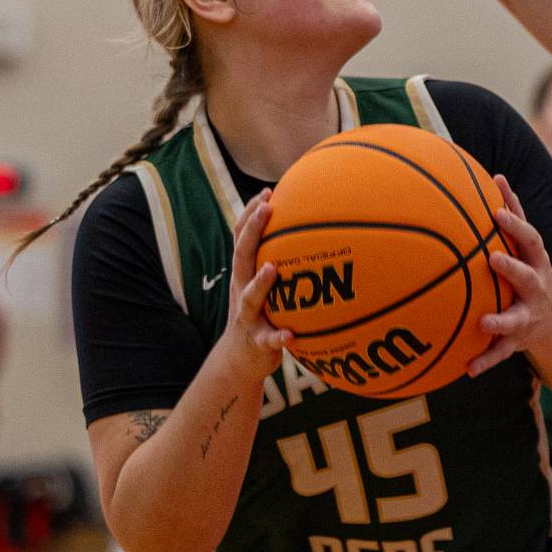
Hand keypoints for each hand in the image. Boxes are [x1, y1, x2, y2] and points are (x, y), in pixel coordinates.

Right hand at [221, 190, 291, 381]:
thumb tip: (312, 231)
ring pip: (250, 297)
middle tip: (266, 209)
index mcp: (245, 274)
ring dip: (260, 283)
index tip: (267, 192)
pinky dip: (278, 337)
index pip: (242, 238)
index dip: (250, 214)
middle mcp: (242, 289)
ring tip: (272, 268)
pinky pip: (268, 339)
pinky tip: (290, 335)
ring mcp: (247, 316)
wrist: (240, 360)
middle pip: (242, 256)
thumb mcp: (264, 285)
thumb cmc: (260, 314)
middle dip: (252, 231)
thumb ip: (279, 260)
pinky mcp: (258, 341)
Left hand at [468, 175, 551, 376]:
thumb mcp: (530, 248)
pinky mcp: (520, 340)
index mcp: (537, 263)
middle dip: (512, 268)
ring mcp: (530, 315)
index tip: (497, 209)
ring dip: (501, 320)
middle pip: (528, 275)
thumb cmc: (534, 272)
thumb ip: (513, 217)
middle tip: (492, 258)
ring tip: (483, 322)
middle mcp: (537, 288)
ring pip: (516, 318)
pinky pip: (501, 352)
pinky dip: (485, 361)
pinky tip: (467, 370)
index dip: (516, 223)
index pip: (530, 239)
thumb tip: (495, 174)